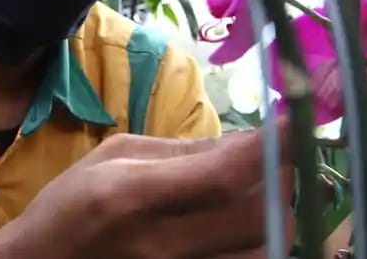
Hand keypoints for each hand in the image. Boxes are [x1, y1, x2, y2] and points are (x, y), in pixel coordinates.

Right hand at [0, 123, 294, 258]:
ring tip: (263, 196)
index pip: (225, 174)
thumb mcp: (114, 156)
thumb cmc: (70, 205)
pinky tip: (246, 226)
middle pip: (258, 217)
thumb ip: (183, 150)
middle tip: (278, 160)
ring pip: (264, 253)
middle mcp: (162, 244)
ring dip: (276, 220)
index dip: (272, 147)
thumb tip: (250, 141)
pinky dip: (259, 247)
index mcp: (132, 195)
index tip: (296, 120)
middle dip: (281, 180)